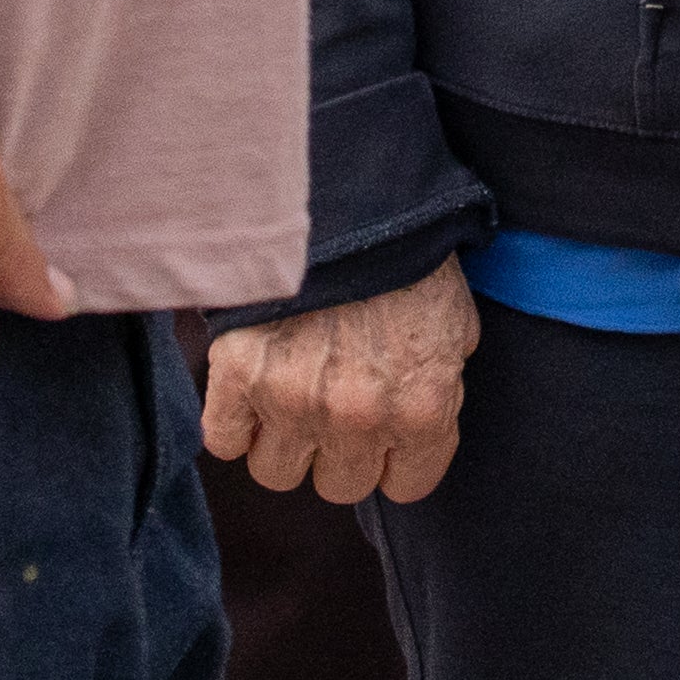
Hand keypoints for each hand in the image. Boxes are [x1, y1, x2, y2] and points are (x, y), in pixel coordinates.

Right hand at [204, 261, 478, 503]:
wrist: (347, 194)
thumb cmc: (408, 255)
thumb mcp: (455, 321)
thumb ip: (440, 380)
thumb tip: (424, 413)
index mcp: (421, 410)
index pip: (406, 485)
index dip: (395, 458)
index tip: (385, 432)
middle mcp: (359, 420)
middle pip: (339, 486)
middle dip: (340, 451)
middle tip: (336, 404)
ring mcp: (294, 403)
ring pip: (278, 473)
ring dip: (284, 441)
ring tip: (292, 394)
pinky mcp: (239, 378)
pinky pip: (224, 440)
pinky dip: (234, 421)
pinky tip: (251, 388)